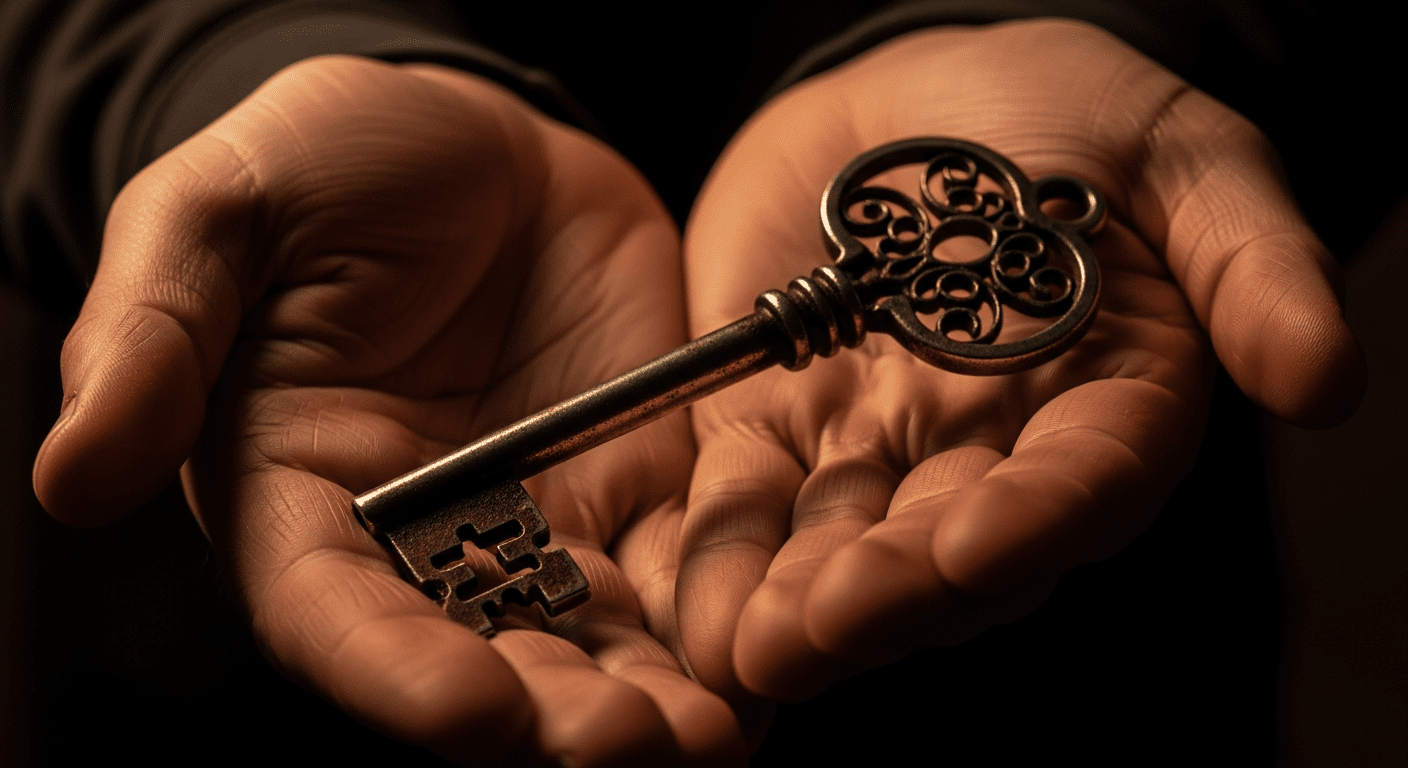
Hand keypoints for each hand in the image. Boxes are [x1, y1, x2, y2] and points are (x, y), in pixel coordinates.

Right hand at [33, 56, 743, 765]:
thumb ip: (150, 336)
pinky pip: (682, 564)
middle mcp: (424, 539)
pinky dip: (721, 618)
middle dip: (557, 717)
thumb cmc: (325, 165)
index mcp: (303, 500)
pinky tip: (769, 655)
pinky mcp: (634, 483)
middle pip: (485, 658)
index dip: (400, 676)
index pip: (338, 618)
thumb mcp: (216, 215)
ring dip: (654, 700)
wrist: (469, 136)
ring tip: (718, 736)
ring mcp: (540, 519)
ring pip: (596, 637)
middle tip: (637, 748)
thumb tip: (70, 473)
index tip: (475, 711)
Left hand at [676, 18, 1363, 716]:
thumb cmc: (1070, 118)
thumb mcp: (1181, 159)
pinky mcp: (775, 428)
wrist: (923, 89)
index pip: (1076, 487)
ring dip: (793, 601)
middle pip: (946, 547)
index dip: (1028, 523)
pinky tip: (695, 607)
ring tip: (746, 645)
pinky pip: (747, 500)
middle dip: (887, 594)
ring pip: (841, 546)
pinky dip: (720, 552)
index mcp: (1102, 407)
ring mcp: (876, 451)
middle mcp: (990, 455)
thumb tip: (1327, 377)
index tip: (967, 550)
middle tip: (819, 632)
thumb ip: (1251, 263)